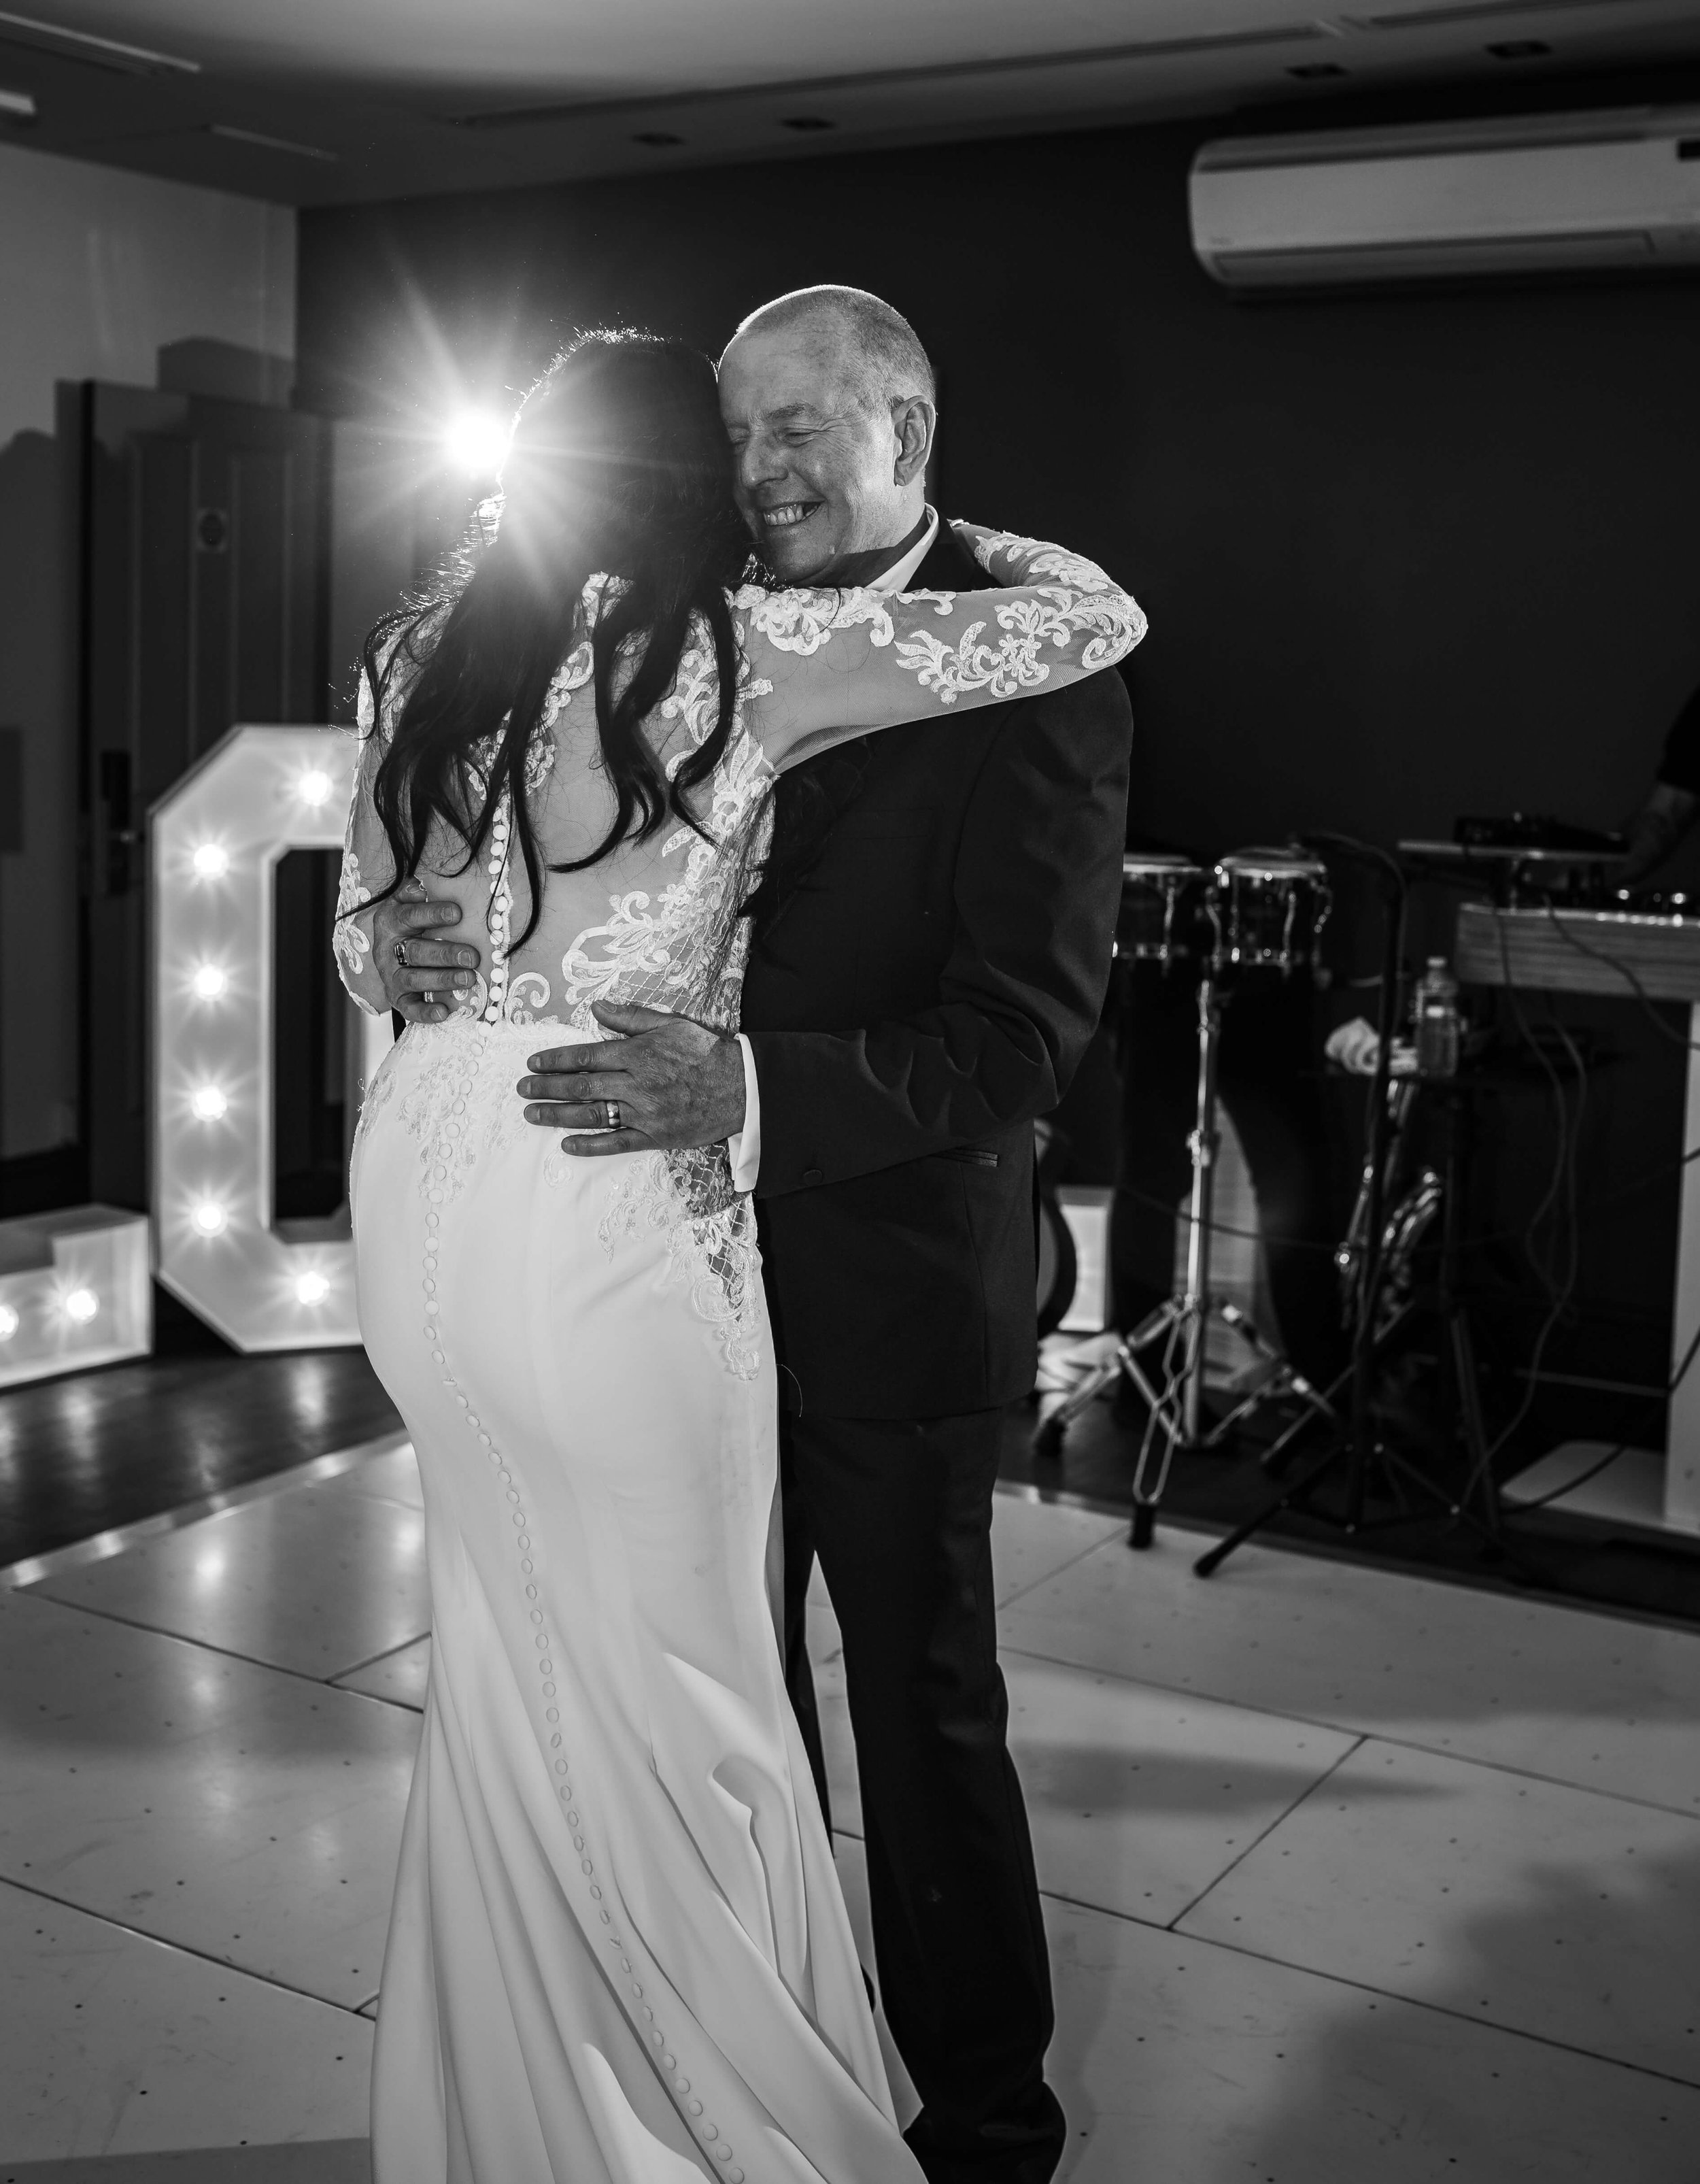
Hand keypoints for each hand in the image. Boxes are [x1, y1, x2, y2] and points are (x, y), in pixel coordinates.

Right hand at [372, 880, 480, 1024]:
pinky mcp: (397, 998)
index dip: (432, 915)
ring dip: (442, 980)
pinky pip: (408, 1008)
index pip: (410, 916)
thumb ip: (413, 891)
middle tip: (471, 956)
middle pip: (416, 952)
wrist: (389, 948)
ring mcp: (391, 976)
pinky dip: (425, 1013)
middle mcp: (388, 950)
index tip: (457, 913)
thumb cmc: (409, 921)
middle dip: (445, 954)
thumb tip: (421, 888)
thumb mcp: (406, 901)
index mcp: (391, 921)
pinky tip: (444, 1012)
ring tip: (469, 978)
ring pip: (414, 979)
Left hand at [518, 1001, 746, 1158]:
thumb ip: (631, 1017)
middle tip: (522, 1088)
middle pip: (581, 1086)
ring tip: (532, 1113)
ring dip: (557, 1115)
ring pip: (591, 1114)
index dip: (555, 1060)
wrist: (742, 1087)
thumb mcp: (671, 1023)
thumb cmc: (707, 1052)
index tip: (533, 1063)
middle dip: (546, 1087)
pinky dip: (590, 1144)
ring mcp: (644, 1113)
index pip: (585, 1056)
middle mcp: (635, 1083)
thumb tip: (596, 1007)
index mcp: (637, 1053)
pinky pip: (616, 1142)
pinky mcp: (655, 1136)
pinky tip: (567, 1144)